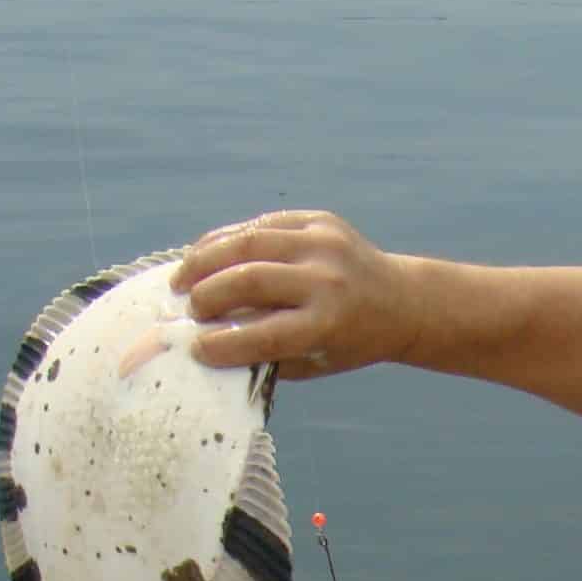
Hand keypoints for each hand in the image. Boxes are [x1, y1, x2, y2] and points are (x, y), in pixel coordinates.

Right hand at [172, 211, 415, 382]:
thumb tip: (208, 342)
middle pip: (250, 279)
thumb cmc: (350, 341)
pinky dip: (226, 239)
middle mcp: (327, 279)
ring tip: (181, 278)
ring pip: (248, 242)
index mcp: (328, 322)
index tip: (196, 350)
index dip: (224, 344)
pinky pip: (261, 223)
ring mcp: (324, 243)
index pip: (266, 333)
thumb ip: (267, 354)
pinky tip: (204, 254)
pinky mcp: (320, 220)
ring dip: (205, 260)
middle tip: (187, 310)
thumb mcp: (315, 359)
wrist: (400, 301)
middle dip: (208, 296)